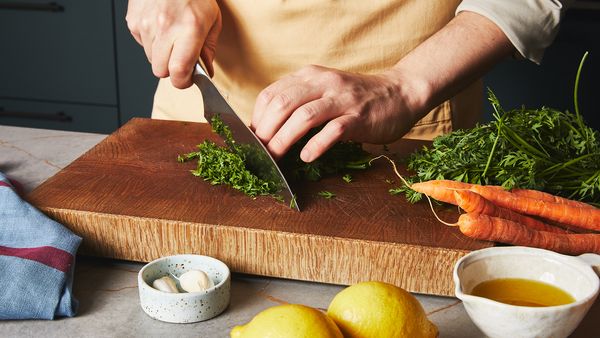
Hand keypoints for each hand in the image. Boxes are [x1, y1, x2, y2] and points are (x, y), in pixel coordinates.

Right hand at [126, 0, 221, 87]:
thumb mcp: (212, 20)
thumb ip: (209, 50)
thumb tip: (205, 73)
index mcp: (189, 29)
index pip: (178, 71)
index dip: (183, 81)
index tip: (188, 78)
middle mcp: (165, 28)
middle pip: (160, 71)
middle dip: (171, 70)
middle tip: (181, 59)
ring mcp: (146, 24)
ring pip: (150, 58)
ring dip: (161, 54)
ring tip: (172, 37)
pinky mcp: (133, 21)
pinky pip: (141, 44)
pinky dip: (151, 42)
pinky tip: (160, 27)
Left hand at [250, 65, 427, 161]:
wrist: (400, 92)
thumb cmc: (357, 98)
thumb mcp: (324, 91)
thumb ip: (300, 103)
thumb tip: (269, 130)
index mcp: (310, 76)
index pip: (272, 94)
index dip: (257, 117)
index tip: (252, 138)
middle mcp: (323, 83)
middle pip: (283, 103)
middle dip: (265, 130)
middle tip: (259, 151)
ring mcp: (342, 99)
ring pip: (304, 116)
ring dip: (284, 138)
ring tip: (275, 155)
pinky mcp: (359, 116)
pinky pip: (333, 130)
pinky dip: (316, 145)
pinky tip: (306, 157)